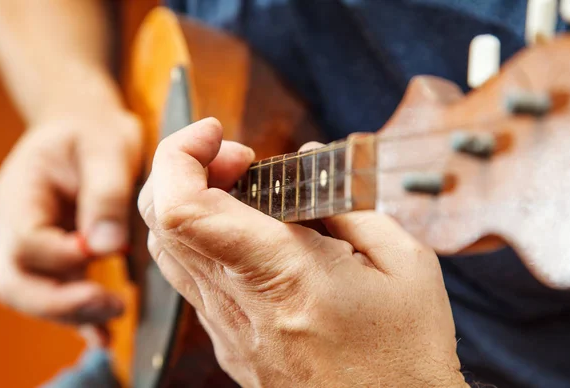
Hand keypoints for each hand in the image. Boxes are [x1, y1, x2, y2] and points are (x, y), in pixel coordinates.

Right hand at [0, 101, 142, 343]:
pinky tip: (103, 335)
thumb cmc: (95, 131)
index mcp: (21, 192)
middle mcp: (16, 224)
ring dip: (69, 315)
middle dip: (60, 304)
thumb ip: (106, 195)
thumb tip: (106, 249)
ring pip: (32, 295)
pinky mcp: (54, 256)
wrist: (86, 126)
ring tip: (113, 322)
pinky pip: (56, 292)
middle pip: (14, 282)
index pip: (25, 240)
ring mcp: (31, 244)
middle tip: (111, 308)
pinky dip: (77, 316)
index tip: (106, 253)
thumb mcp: (106, 148)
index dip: (62, 256)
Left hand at [138, 118, 466, 386]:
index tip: (216, 134)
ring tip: (245, 188)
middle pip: (162, 222)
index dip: (179, 156)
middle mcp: (241, 307)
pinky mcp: (231, 346)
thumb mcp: (404, 264)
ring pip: (169, 251)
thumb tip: (304, 163)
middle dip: (186, 168)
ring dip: (192, 201)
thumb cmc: (408, 353)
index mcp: (283, 277)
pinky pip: (194, 280)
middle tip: (239, 157)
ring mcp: (228, 333)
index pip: (183, 210)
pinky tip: (251, 233)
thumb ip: (349, 205)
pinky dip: (205, 238)